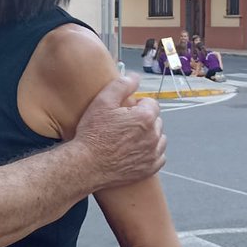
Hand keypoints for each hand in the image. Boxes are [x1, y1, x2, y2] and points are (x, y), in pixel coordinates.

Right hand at [71, 74, 165, 189]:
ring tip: (129, 138)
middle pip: (156, 121)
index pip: (151, 103)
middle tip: (124, 125)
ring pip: (159, 138)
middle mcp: (153, 136)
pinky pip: (159, 157)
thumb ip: (122, 85)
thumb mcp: (102, 102)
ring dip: (149, 136)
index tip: (125, 111)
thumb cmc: (93, 134)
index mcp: (145, 117)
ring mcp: (152, 154)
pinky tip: (136, 151)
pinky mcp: (149, 169)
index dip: (137, 105)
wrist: (86, 165)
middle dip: (143, 120)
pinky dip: (151, 153)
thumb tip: (135, 77)